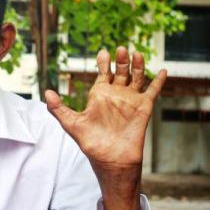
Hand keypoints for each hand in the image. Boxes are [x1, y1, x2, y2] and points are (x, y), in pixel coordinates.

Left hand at [45, 46, 166, 209]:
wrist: (111, 160)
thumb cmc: (91, 143)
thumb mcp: (71, 124)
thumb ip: (59, 108)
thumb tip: (46, 93)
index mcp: (100, 95)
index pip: (102, 74)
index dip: (103, 63)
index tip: (102, 52)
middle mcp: (116, 95)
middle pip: (120, 71)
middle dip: (120, 60)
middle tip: (119, 49)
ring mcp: (130, 100)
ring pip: (137, 77)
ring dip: (137, 65)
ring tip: (136, 54)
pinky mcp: (143, 108)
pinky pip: (152, 92)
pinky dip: (158, 81)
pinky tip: (163, 71)